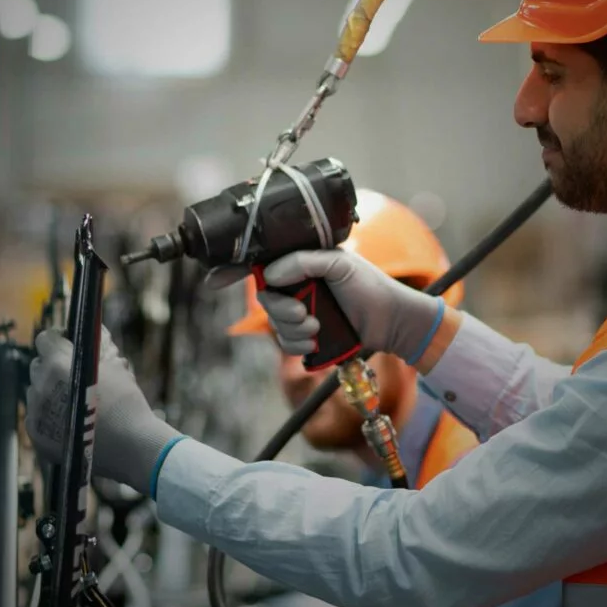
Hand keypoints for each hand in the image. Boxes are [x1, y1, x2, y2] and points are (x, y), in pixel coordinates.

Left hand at [25, 328, 178, 493]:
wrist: (129, 446)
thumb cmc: (126, 404)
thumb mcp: (115, 366)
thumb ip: (94, 352)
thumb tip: (91, 342)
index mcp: (58, 362)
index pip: (45, 339)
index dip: (57, 339)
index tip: (67, 343)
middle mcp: (42, 384)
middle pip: (38, 365)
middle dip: (52, 366)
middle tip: (72, 374)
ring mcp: (37, 410)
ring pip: (36, 392)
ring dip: (49, 391)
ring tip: (73, 402)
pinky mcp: (36, 433)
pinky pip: (36, 416)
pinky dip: (48, 416)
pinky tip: (68, 421)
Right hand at [243, 249, 443, 362]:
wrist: (393, 321)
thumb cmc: (371, 287)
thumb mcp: (340, 263)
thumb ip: (304, 261)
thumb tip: (271, 274)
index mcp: (301, 263)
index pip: (261, 263)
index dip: (233, 269)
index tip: (213, 280)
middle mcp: (297, 286)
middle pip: (265, 298)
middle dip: (280, 310)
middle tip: (304, 313)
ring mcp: (301, 311)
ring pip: (275, 323)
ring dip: (293, 329)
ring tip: (317, 328)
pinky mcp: (308, 336)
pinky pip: (286, 342)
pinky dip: (298, 344)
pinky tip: (316, 342)